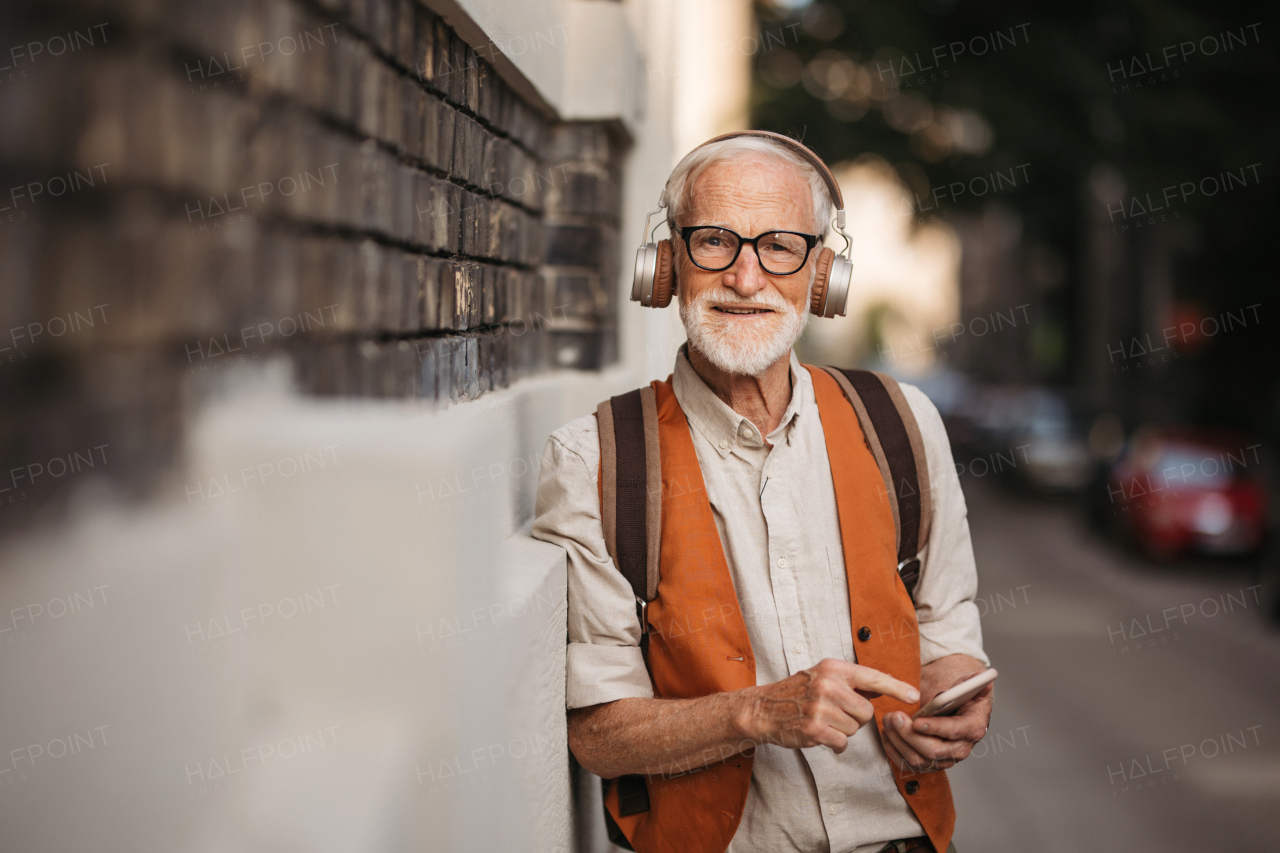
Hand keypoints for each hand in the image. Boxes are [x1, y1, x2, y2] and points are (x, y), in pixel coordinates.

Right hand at [735, 659, 919, 753]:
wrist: (763, 709)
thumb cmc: (796, 693)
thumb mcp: (823, 677)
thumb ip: (852, 682)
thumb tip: (883, 688)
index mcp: (833, 668)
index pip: (872, 677)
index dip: (896, 687)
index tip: (914, 695)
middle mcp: (828, 685)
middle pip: (866, 712)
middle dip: (855, 718)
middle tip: (834, 714)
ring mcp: (821, 707)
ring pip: (855, 728)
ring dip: (842, 730)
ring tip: (823, 721)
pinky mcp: (815, 729)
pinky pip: (842, 742)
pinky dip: (835, 744)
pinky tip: (819, 735)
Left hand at [880, 654, 992, 773]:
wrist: (954, 707)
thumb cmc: (961, 695)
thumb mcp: (969, 685)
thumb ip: (975, 682)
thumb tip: (983, 681)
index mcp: (973, 728)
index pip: (954, 731)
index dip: (935, 727)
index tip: (917, 722)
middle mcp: (960, 749)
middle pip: (933, 750)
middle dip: (910, 735)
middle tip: (894, 717)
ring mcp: (944, 759)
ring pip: (919, 760)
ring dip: (899, 741)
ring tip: (888, 721)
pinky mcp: (929, 763)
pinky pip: (909, 765)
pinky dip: (894, 751)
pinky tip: (887, 734)